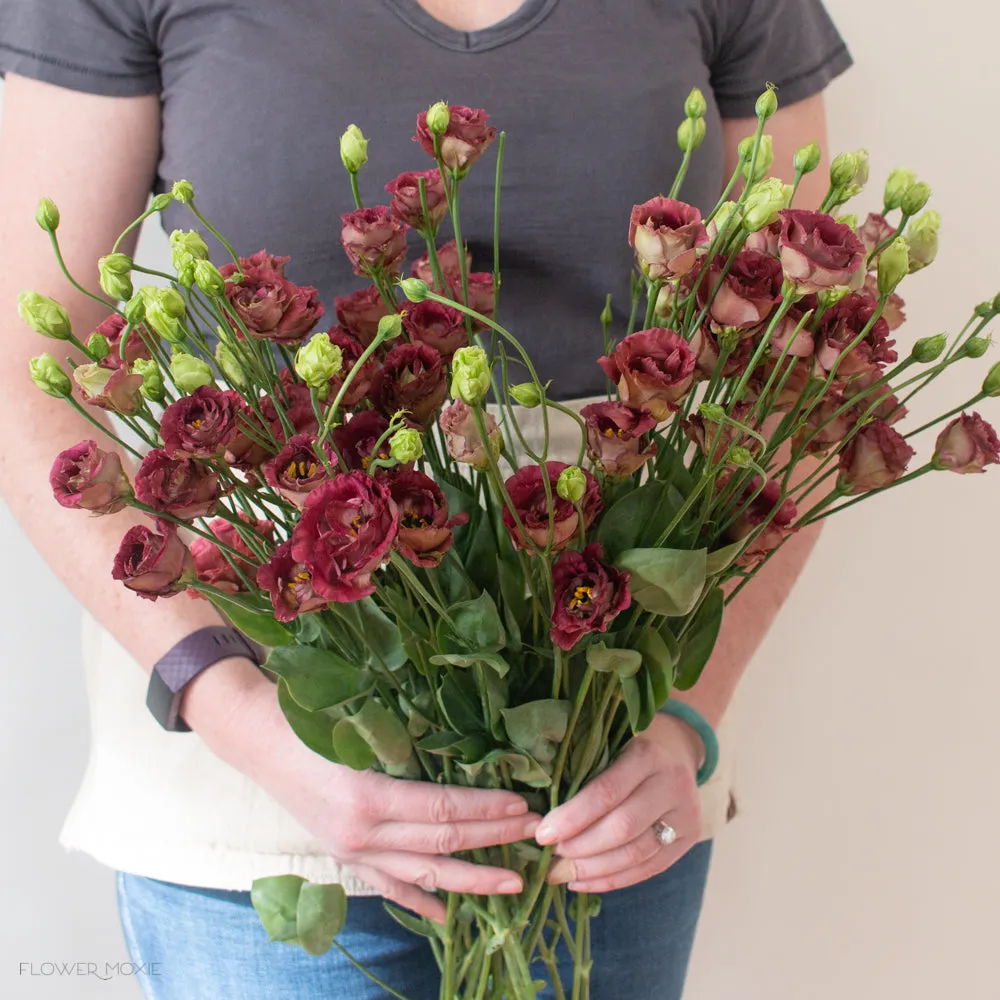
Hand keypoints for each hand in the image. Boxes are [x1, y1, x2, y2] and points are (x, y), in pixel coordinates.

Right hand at [233, 682, 540, 922]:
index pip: (443, 809)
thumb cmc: (305, 718)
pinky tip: (450, 916)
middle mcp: (361, 833)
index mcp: (366, 795)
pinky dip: (421, 903)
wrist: (254, 739)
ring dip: (472, 880)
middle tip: (535, 836)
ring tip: (513, 883)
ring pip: (423, 875)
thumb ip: (404, 738)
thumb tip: (464, 743)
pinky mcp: (344, 857)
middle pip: (442, 843)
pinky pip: (390, 888)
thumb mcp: (355, 723)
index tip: (522, 806)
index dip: (486, 809)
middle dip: (493, 841)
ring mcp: (352, 851)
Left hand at [534, 713, 702, 892]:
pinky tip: (584, 882)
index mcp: (648, 754)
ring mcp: (686, 813)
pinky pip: (649, 868)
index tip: (543, 834)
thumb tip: (540, 812)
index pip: (606, 793)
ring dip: (594, 870)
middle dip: (581, 848)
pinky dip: (613, 880)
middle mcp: (672, 784)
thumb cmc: (629, 742)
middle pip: (623, 828)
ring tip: (562, 873)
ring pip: (636, 854)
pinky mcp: (689, 837)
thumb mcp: (609, 740)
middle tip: (550, 858)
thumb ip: (583, 769)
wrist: (678, 745)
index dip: (573, 817)